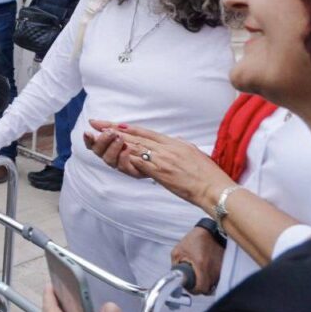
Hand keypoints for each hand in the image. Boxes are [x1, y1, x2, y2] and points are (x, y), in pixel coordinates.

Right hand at [82, 123, 142, 177]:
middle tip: (110, 132)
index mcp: (109, 147)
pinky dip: (123, 157)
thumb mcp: (128, 130)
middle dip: (102, 141)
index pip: (93, 145)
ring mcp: (123, 165)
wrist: (166, 155)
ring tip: (120, 138)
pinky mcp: (134, 172)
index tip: (88, 132)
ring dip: (113, 148)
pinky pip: (125, 168)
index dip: (88, 140)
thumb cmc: (145, 141)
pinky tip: (127, 148)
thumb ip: (111, 126)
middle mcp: (113, 157)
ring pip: (110, 161)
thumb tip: (92, 121)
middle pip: (99, 153)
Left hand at [88, 121, 236, 209]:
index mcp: (173, 142)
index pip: (145, 132)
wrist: (214, 188)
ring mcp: (162, 159)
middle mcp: (166, 147)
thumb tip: (174, 140)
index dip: (127, 127)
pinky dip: (126, 157)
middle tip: (96, 124)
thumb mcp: (193, 152)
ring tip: (99, 135)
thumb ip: (180, 145)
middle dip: (114, 130)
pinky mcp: (161, 172)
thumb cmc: (207, 173)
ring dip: (115, 141)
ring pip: (134, 146)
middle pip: (135, 136)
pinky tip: (114, 154)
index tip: (113, 123)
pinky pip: (140, 162)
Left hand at [171, 227, 222, 294]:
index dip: (193, 289)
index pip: (200, 289)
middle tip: (193, 279)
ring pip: (213, 285)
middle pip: (207, 290)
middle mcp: (214, 269)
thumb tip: (176, 278)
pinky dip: (211, 277)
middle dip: (199, 286)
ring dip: (206, 282)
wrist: (210, 231)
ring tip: (200, 271)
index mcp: (201, 265)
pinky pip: (218, 279)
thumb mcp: (178, 252)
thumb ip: (175, 266)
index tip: (190, 285)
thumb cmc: (195, 240)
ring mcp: (221, 270)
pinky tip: (206, 269)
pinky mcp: (225, 268)